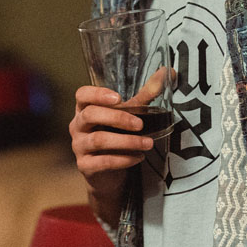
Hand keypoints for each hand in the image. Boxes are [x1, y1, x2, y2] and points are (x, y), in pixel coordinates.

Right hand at [69, 85, 155, 224]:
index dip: (97, 94)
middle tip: (141, 125)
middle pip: (90, 115)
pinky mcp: (85, 166)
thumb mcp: (130, 114)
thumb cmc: (116, 136)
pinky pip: (102, 162)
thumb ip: (146, 94)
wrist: (108, 174)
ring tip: (148, 143)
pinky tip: (138, 158)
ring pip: (98, 140)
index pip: (82, 95)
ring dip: (126, 141)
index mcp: (85, 109)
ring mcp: (79, 146)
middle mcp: (78, 125)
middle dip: (117, 118)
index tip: (118, 98)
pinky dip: (123, 159)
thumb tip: (169, 71)